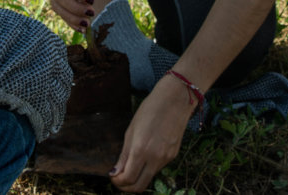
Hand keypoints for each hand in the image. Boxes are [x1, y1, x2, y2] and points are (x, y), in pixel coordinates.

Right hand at [0, 8, 72, 141]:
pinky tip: (41, 133)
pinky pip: (45, 118)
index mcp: (50, 44)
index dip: (55, 77)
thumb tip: (15, 32)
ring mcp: (45, 83)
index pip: (59, 64)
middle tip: (54, 107)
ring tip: (51, 126)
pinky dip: (44, 127)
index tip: (52, 84)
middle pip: (61, 85)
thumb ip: (19, 34)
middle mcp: (53, 63)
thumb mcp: (10, 26)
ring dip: (55, 115)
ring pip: (57, 104)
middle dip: (58, 96)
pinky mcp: (35, 102)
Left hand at [109, 73, 196, 191]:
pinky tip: (145, 155)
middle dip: (127, 187)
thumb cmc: (150, 110)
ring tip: (131, 166)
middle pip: (139, 186)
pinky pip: (158, 167)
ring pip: (149, 177)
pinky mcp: (173, 155)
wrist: (175, 100)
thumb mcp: (131, 130)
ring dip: (138, 177)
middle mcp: (155, 158)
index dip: (118, 182)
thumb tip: (115, 172)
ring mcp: (166, 158)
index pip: (128, 179)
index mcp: (140, 150)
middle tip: (120, 180)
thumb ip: (124, 155)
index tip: (113, 177)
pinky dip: (148, 167)